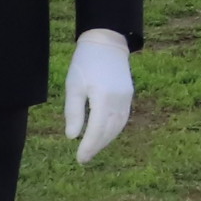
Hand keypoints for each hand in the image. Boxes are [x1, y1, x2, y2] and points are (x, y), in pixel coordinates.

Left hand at [63, 28, 133, 165]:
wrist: (106, 42)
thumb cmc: (85, 63)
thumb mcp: (73, 86)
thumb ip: (73, 112)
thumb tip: (72, 137)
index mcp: (103, 98)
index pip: (96, 130)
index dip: (88, 146)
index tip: (80, 158)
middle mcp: (118, 101)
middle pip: (109, 131)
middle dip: (97, 146)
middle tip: (84, 158)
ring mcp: (126, 98)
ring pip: (118, 127)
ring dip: (106, 140)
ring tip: (93, 149)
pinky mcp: (128, 95)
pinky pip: (122, 119)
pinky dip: (114, 130)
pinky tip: (104, 134)